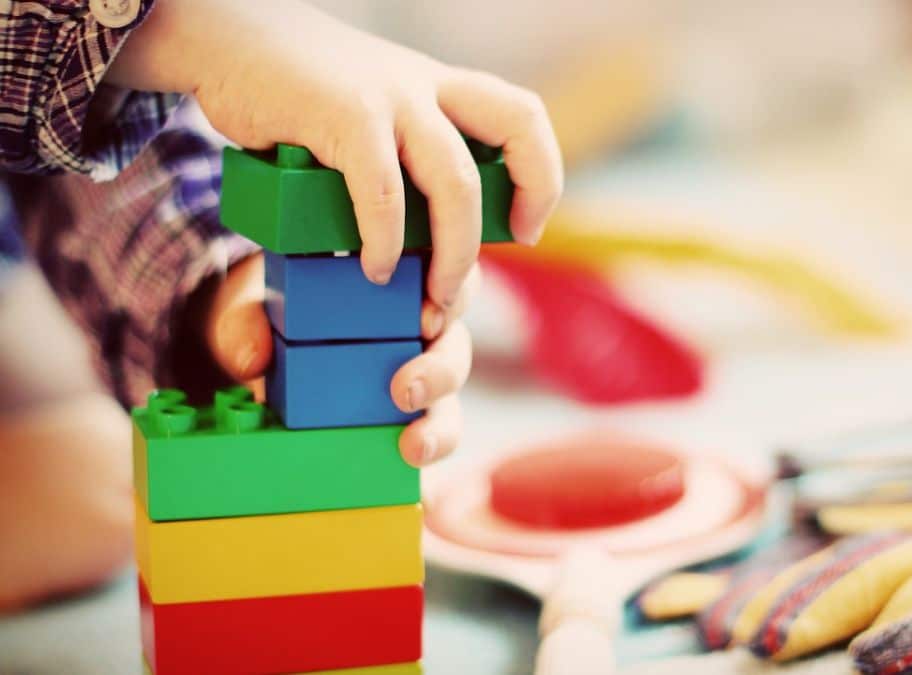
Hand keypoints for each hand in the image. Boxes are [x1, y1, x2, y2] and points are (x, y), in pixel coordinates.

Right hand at [109, 0, 561, 307]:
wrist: (228, 42)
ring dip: (453, 252)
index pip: (523, 117)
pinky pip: (383, 192)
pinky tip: (371, 267)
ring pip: (456, 182)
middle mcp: (426, 87)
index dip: (541, 174)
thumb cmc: (298, 97)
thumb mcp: (371, 115)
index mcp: (440, 88)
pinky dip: (383, 241)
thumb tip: (421, 241)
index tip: (526, 228)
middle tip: (490, 264)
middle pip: (518, 129)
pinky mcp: (344, 114)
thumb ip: (402, 158)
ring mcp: (390, 97)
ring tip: (431, 296)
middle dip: (524, 204)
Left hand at [204, 253, 475, 466]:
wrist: (260, 350)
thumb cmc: (273, 312)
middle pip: (455, 342)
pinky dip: (431, 444)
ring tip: (414, 444)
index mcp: (399, 280)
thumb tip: (252, 358)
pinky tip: (410, 457)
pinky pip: (436, 430)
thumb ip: (245, 322)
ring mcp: (421, 371)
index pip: (447, 278)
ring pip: (451, 394)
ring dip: (441, 421)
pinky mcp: (412, 412)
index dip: (451, 295)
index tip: (426, 318)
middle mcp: (420, 326)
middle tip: (406, 390)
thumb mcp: (253, 306)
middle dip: (441, 369)